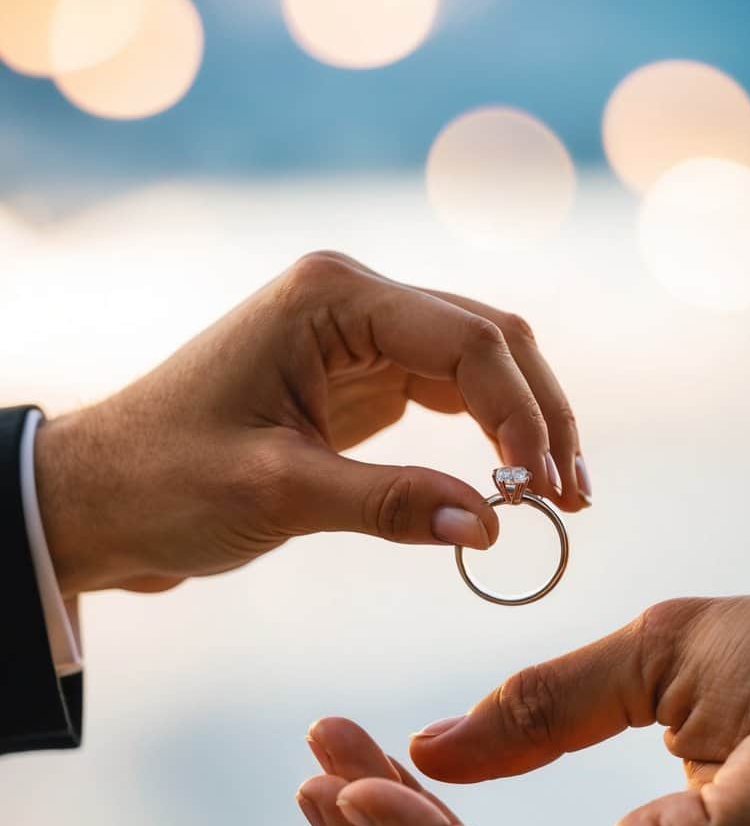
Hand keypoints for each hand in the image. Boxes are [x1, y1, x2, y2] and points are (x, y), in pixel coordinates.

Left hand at [33, 250, 587, 595]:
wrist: (100, 496)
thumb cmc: (163, 481)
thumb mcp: (276, 493)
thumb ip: (387, 505)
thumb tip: (493, 528)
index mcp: (330, 297)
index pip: (466, 340)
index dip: (521, 415)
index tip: (546, 493)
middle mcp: (352, 299)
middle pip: (488, 339)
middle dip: (539, 415)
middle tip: (572, 499)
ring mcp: (357, 336)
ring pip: (476, 364)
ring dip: (522, 424)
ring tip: (557, 497)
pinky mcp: (356, 378)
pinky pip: (444, 393)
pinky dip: (485, 434)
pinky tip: (509, 480)